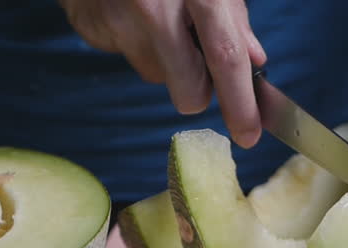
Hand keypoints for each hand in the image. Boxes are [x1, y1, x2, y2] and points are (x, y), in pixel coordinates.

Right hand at [57, 0, 266, 147]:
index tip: (248, 135)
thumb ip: (233, 16)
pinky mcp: (93, 28)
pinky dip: (134, 41)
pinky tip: (129, 10)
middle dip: (197, 90)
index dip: (240, 102)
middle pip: (188, 90)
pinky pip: (127, 55)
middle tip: (194, 58)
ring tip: (155, 16)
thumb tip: (254, 60)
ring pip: (156, 75)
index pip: (225, 57)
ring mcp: (119, 21)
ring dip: (164, 58)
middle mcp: (155, 7)